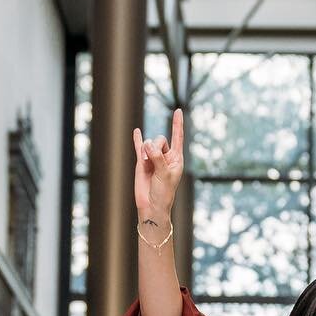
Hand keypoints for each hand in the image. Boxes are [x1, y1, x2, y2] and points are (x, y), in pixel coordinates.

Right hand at [133, 107, 184, 222]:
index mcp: (176, 159)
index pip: (177, 137)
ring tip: (146, 164)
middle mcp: (165, 157)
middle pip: (160, 139)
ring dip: (146, 151)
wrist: (151, 205)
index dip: (177, 124)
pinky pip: (138, 147)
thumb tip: (147, 143)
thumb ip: (157, 157)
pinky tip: (136, 131)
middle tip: (153, 161)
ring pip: (149, 143)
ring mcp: (153, 158)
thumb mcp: (164, 174)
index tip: (178, 110)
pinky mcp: (141, 162)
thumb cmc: (163, 192)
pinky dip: (137, 139)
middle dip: (156, 146)